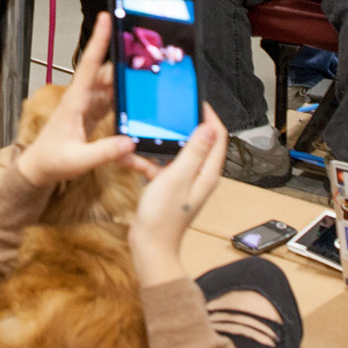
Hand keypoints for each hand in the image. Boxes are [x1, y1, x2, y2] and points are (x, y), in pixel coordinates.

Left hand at [16, 14, 135, 186]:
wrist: (39, 168)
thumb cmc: (52, 161)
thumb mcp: (78, 160)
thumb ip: (104, 152)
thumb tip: (130, 142)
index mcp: (75, 102)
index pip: (88, 66)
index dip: (98, 41)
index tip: (105, 18)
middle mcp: (81, 98)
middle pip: (105, 72)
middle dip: (123, 63)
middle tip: (146, 55)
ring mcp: (86, 105)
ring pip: (110, 85)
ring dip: (125, 81)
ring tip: (147, 75)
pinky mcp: (92, 114)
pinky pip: (111, 100)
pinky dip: (124, 98)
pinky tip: (138, 99)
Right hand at [124, 105, 228, 281]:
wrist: (149, 246)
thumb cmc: (163, 217)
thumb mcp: (177, 177)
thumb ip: (194, 151)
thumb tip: (209, 128)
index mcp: (207, 172)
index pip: (217, 136)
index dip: (208, 116)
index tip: (193, 101)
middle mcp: (199, 175)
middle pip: (196, 141)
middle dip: (179, 127)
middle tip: (164, 113)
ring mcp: (184, 181)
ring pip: (174, 152)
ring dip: (158, 144)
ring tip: (141, 137)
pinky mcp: (169, 186)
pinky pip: (159, 166)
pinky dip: (146, 161)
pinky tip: (130, 159)